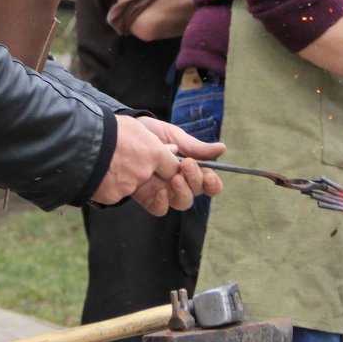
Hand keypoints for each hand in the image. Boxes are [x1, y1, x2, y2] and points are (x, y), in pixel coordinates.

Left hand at [90, 116, 224, 215]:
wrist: (120, 135)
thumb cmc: (148, 133)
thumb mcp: (173, 136)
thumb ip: (195, 147)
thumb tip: (222, 148)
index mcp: (188, 166)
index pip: (207, 181)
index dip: (212, 182)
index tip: (209, 174)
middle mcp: (178, 181)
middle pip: (197, 193)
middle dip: (195, 181)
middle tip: (186, 165)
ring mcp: (162, 190)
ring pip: (181, 202)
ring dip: (182, 192)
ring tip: (174, 177)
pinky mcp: (145, 197)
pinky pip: (160, 208)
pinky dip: (163, 202)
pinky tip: (159, 190)